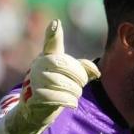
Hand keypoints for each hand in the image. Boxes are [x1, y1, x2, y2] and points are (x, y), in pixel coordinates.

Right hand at [0, 19, 100, 133]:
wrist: (35, 110)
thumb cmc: (55, 88)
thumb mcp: (68, 76)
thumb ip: (84, 70)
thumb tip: (97, 72)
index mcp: (47, 56)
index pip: (51, 44)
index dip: (53, 34)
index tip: (56, 23)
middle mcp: (39, 65)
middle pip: (67, 67)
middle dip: (79, 77)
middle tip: (81, 84)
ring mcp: (35, 80)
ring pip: (66, 84)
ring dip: (75, 92)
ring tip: (73, 95)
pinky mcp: (35, 96)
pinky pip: (60, 98)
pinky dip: (70, 101)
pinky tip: (70, 103)